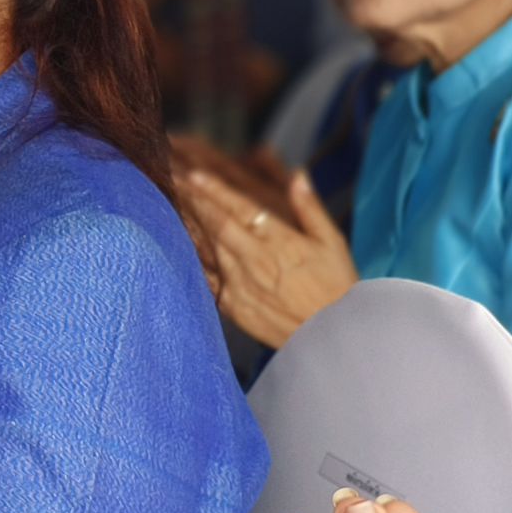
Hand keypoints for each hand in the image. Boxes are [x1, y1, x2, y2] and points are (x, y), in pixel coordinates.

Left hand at [181, 165, 356, 346]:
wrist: (331, 337)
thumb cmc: (337, 287)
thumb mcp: (332, 242)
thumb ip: (309, 208)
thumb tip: (298, 175)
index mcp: (280, 242)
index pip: (241, 209)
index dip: (215, 190)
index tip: (194, 176)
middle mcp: (255, 261)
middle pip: (216, 225)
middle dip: (194, 201)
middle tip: (176, 180)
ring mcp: (240, 284)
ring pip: (207, 249)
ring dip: (190, 225)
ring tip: (173, 204)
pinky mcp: (232, 305)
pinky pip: (206, 277)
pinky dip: (193, 259)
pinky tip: (181, 244)